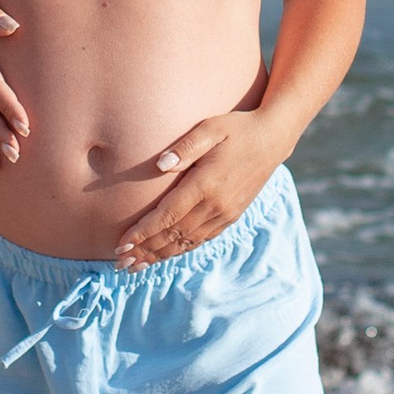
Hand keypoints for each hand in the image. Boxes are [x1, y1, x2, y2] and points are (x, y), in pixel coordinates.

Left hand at [113, 111, 284, 266]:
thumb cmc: (237, 129)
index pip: (168, 216)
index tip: (122, 244)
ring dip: (160, 255)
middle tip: (120, 262)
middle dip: (145, 250)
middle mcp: (216, 205)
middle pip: (174, 235)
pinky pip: (202, 240)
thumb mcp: (211, 128)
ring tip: (136, 265)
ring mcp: (225, 214)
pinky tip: (165, 255)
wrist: (272, 140)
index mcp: (207, 184)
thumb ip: (185, 147)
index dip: (143, 233)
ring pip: (187, 242)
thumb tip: (160, 165)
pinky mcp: (231, 217)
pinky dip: (180, 250)